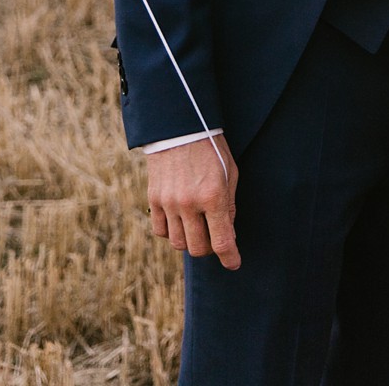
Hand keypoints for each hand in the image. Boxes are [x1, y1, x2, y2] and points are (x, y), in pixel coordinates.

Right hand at [146, 135, 240, 269]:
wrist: (180, 125)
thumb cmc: (211, 147)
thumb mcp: (230, 172)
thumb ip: (230, 205)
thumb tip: (228, 234)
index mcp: (213, 196)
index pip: (222, 242)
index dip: (230, 258)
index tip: (234, 263)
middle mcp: (189, 203)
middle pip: (198, 248)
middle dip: (210, 248)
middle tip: (215, 238)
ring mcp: (169, 202)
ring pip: (178, 244)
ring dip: (190, 241)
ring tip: (197, 227)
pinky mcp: (154, 199)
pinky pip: (161, 231)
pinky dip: (171, 232)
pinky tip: (180, 220)